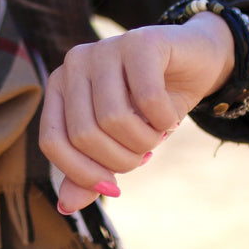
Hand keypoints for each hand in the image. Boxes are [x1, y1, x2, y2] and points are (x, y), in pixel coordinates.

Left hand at [39, 12, 233, 213]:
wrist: (196, 62)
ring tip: (158, 133)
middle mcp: (76, 62)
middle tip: (145, 153)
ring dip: (145, 141)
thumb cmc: (154, 103)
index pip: (53, 142)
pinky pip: (148, 100)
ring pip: (115, 119)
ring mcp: (108, 47)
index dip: (83, 174)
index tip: (114, 189)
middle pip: (85, 134)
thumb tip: (66, 207)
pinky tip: (171, 117)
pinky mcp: (142, 42)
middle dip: (122, 160)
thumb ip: (93, 168)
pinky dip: (165, 121)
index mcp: (61, 85)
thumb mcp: (122, 140)